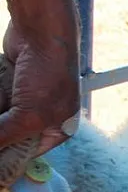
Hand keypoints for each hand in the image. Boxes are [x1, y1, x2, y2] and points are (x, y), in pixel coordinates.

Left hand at [0, 0, 80, 155]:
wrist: (42, 31)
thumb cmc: (50, 74)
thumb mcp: (28, 115)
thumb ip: (4, 137)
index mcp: (57, 130)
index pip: (26, 155)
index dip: (5, 160)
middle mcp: (41, 117)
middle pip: (9, 137)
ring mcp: (23, 100)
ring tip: (2, 98)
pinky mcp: (8, 85)